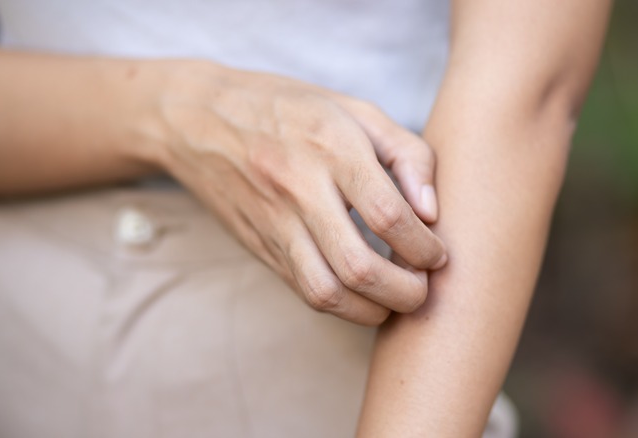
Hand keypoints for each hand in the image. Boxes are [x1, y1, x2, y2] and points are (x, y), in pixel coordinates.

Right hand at [150, 61, 446, 324]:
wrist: (200, 121)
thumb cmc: (289, 109)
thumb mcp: (356, 110)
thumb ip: (407, 154)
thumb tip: (431, 212)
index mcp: (331, 147)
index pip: (387, 214)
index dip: (423, 247)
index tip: (437, 255)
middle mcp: (299, 188)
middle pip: (358, 266)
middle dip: (404, 292)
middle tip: (422, 288)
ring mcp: (274, 222)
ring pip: (325, 292)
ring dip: (371, 310)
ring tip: (393, 299)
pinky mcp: (260, 245)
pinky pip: (303, 290)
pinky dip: (341, 304)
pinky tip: (361, 292)